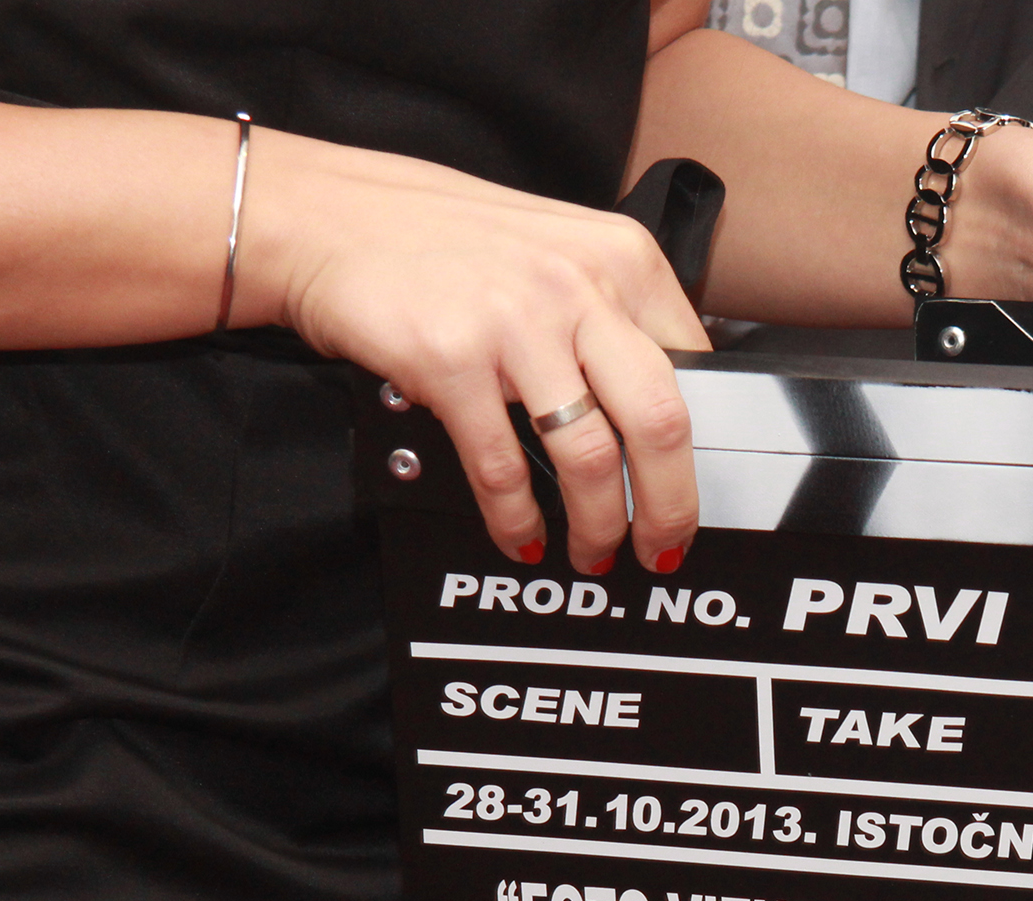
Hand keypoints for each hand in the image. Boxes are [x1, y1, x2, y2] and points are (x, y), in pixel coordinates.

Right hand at [237, 129, 708, 571]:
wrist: (329, 217)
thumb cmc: (442, 240)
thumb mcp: (556, 253)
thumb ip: (611, 316)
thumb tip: (658, 410)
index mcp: (621, 260)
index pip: (695, 370)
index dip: (702, 446)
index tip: (693, 488)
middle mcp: (579, 288)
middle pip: (661, 422)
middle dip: (670, 506)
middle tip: (664, 547)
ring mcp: (516, 324)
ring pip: (591, 456)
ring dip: (598, 525)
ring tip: (593, 551)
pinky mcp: (451, 360)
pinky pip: (504, 467)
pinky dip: (517, 517)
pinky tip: (521, 534)